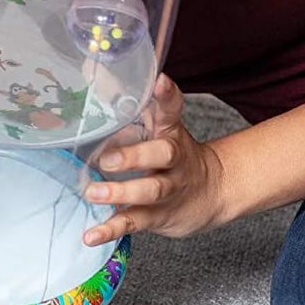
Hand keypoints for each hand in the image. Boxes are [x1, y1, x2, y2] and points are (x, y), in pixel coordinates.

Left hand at [82, 75, 226, 243]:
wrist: (213, 193)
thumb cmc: (172, 155)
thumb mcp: (159, 127)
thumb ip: (128, 102)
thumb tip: (90, 70)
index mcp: (170, 132)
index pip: (172, 109)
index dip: (167, 95)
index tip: (160, 81)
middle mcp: (173, 160)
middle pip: (162, 155)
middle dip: (135, 157)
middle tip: (106, 159)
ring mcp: (168, 190)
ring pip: (149, 191)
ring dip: (120, 192)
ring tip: (93, 193)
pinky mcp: (158, 215)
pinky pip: (135, 222)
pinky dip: (111, 229)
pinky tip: (91, 234)